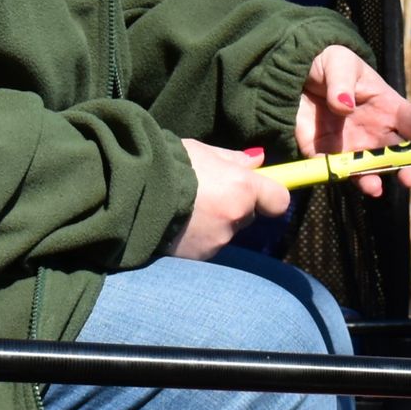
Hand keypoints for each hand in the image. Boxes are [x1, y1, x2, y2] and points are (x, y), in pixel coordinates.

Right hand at [172, 138, 291, 259]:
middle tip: (207, 194)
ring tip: (185, 209)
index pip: (279, 201)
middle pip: (247, 215)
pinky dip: (195, 237)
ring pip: (225, 232)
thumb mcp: (203, 151)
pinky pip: (205, 246)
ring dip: (213, 223)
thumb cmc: (169, 162)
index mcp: (242, 188)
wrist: (131, 189)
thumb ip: (234, 160)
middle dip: (234, 206)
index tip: (259, 190)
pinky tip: (176, 224)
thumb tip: (258, 161)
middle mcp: (234, 218)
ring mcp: (216, 241)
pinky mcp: (196, 257)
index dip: (270, 195)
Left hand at [294, 45, 410, 196]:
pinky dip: (341, 177)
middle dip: (410, 169)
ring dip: (377, 179)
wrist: (290, 73)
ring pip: (372, 169)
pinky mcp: (326, 153)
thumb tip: (345, 105)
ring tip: (376, 187)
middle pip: (401, 155)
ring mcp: (352, 145)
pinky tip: (345, 178)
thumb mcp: (338, 62)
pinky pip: (336, 170)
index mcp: (389, 106)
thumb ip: (342, 83)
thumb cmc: (327, 62)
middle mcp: (376, 130)